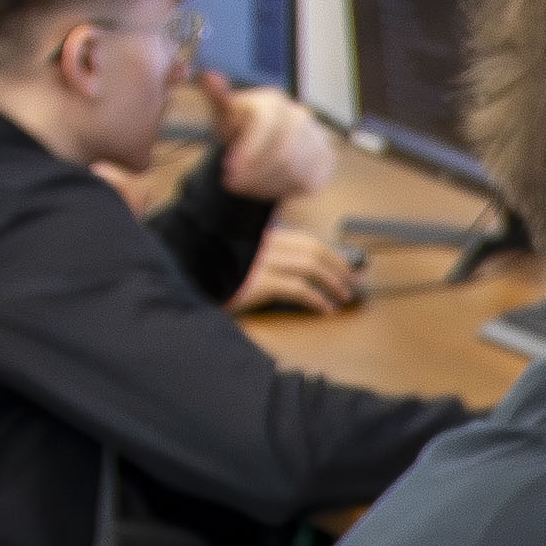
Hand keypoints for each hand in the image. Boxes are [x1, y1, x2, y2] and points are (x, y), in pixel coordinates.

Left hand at [194, 76, 341, 205]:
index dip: (248, 150)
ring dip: (262, 184)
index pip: (265, 125)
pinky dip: (279, 190)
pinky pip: (304, 182)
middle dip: (253, 173)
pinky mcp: (324, 161)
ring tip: (243, 186)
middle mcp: (299, 116)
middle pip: (282, 152)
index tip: (228, 169)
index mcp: (273, 101)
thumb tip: (208, 76)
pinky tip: (262, 187)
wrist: (270, 138)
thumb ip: (218, 98)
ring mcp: (315, 138)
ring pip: (292, 171)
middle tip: (230, 185)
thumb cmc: (242, 125)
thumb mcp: (226, 113)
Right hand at [232, 220, 366, 316]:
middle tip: (353, 282)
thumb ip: (269, 257)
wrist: (193, 279)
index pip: (307, 240)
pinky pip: (298, 289)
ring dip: (332, 282)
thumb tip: (303, 270)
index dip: (332, 253)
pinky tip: (325, 309)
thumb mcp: (246, 260)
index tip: (348, 266)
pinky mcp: (260, 282)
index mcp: (265, 236)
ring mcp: (263, 261)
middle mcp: (266, 243)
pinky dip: (317, 299)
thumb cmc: (220, 273)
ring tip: (342, 296)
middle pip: (314, 250)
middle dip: (339, 266)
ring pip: (311, 266)